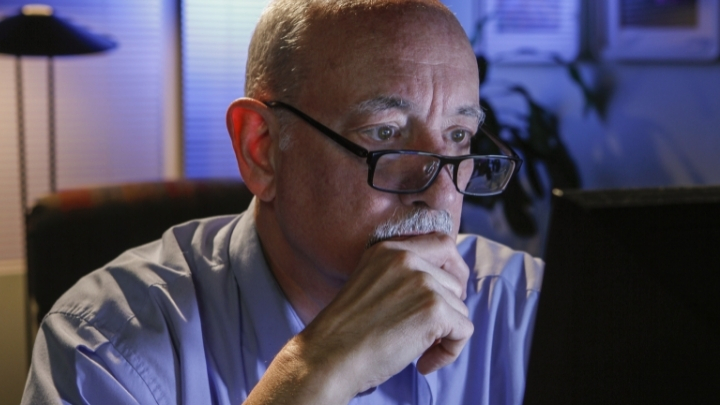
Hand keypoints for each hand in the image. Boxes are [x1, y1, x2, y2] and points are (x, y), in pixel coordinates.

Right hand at [295, 233, 472, 398]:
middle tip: (431, 329)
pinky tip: (423, 363)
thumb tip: (445, 284)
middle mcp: (406, 258)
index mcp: (388, 249)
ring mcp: (422, 281)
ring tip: (417, 349)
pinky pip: (464, 331)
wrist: (328, 357)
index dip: (452, 269)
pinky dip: (449, 352)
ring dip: (446, 333)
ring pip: (460, 307)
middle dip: (450, 306)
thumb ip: (401, 275)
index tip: (447, 293)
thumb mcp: (370, 283)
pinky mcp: (433, 309)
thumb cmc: (346, 332)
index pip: (442, 243)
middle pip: (455, 278)